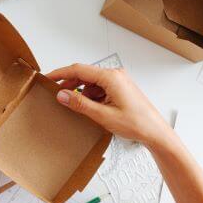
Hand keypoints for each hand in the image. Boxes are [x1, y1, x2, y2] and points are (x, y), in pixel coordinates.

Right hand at [47, 64, 173, 150]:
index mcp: (111, 77)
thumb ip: (80, 104)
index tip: (47, 78)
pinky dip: (91, 97)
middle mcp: (115, 75)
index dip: (60, 73)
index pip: (79, 70)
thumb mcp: (103, 115)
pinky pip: (99, 89)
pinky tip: (87, 108)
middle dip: (69, 84)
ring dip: (81, 93)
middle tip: (54, 94)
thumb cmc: (137, 123)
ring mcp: (118, 82)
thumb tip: (62, 95)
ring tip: (72, 106)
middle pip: (84, 75)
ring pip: (91, 83)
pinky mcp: (120, 89)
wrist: (155, 132)